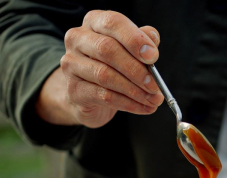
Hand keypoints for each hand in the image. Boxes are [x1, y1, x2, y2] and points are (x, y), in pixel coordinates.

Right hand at [36, 10, 164, 127]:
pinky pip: (103, 96)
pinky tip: (143, 107)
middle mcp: (78, 39)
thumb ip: (141, 42)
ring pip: (105, 75)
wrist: (90, 97)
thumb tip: (152, 42)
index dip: (134, 39)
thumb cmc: (114, 66)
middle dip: (136, 69)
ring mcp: (71, 64)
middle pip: (107, 49)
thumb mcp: (130, 50)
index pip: (113, 22)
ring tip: (153, 100)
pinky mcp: (73, 89)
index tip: (154, 56)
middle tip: (155, 85)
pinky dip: (128, 103)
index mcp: (94, 22)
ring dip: (134, 90)